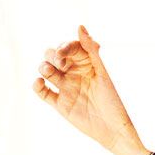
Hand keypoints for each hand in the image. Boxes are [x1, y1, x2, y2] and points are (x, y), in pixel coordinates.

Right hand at [31, 25, 144, 154]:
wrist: (116, 128)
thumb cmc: (117, 98)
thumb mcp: (106, 71)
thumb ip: (93, 49)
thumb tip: (79, 26)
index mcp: (89, 62)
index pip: (70, 46)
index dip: (64, 46)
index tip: (63, 52)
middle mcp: (76, 72)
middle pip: (53, 55)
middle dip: (52, 55)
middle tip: (60, 64)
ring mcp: (67, 86)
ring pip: (46, 70)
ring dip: (43, 67)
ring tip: (50, 72)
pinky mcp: (60, 103)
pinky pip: (42, 91)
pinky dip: (37, 85)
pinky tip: (39, 83)